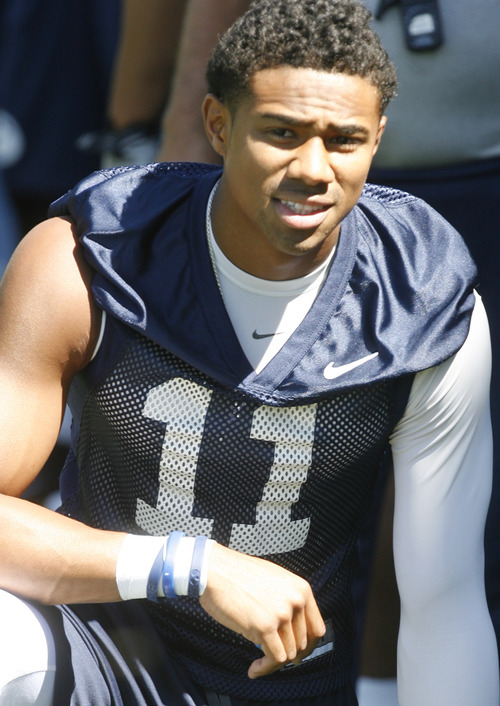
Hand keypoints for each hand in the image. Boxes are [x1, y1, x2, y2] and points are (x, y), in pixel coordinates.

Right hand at [199, 543, 325, 678]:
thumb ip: (288, 601)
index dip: (308, 646)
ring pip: (288, 653)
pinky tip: (254, 668)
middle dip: (287, 654)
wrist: (215, 570)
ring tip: (259, 662)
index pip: (317, 628)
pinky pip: (275, 658)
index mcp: (301, 589)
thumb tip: (292, 628)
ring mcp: (281, 613)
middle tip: (273, 658)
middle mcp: (296, 601)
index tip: (299, 654)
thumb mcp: (274, 580)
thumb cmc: (238, 575)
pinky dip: (265, 669)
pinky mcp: (265, 626)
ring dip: (272, 663)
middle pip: (302, 643)